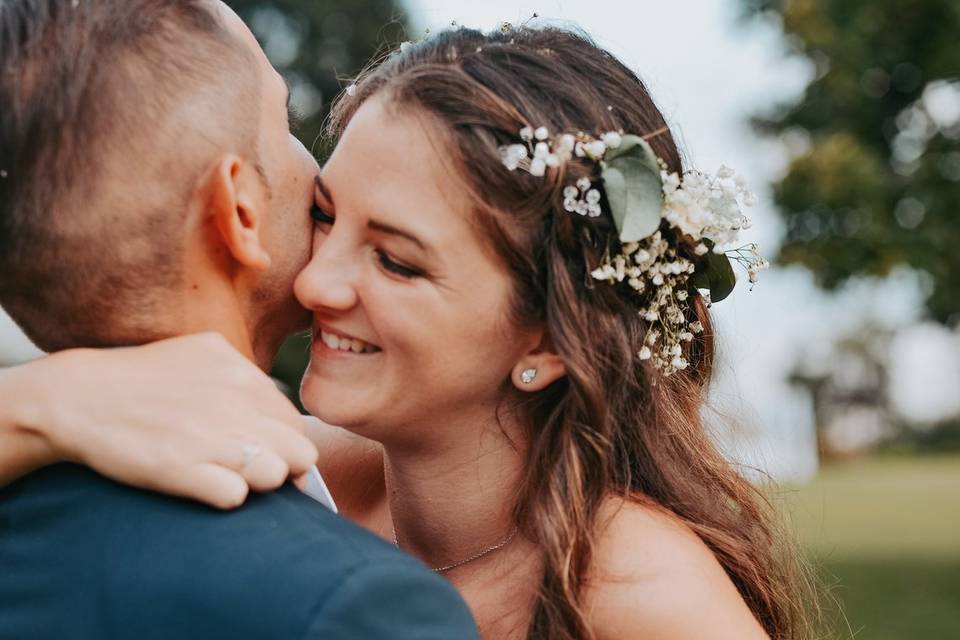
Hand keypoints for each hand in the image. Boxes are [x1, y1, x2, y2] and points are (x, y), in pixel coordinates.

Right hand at [22, 333, 317, 508]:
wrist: (76, 397)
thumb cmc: (142, 380)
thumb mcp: (203, 356)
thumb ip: (247, 379)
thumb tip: (282, 413)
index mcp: (241, 373)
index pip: (295, 423)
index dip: (284, 445)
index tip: (267, 455)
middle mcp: (234, 401)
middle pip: (300, 452)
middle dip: (285, 468)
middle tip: (255, 473)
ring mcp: (209, 435)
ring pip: (277, 474)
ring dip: (260, 484)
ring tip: (231, 478)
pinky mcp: (181, 467)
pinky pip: (235, 495)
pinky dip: (226, 497)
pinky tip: (205, 487)